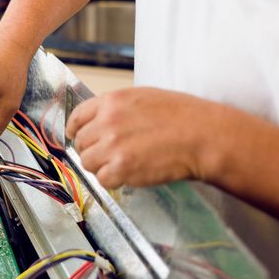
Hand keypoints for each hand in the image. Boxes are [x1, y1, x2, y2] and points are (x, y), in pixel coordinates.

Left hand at [65, 87, 220, 187]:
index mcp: (112, 101)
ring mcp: (113, 145)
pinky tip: (129, 173)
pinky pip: (103, 179)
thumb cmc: (182, 116)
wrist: (203, 136)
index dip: (75, 130)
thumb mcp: (143, 98)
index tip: (77, 137)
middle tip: (110, 154)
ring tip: (122, 164)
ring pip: (88, 162)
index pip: (77, 117)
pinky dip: (113, 180)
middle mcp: (108, 121)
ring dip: (101, 166)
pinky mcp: (121, 168)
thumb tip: (98, 122)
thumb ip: (116, 108)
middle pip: (81, 142)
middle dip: (92, 150)